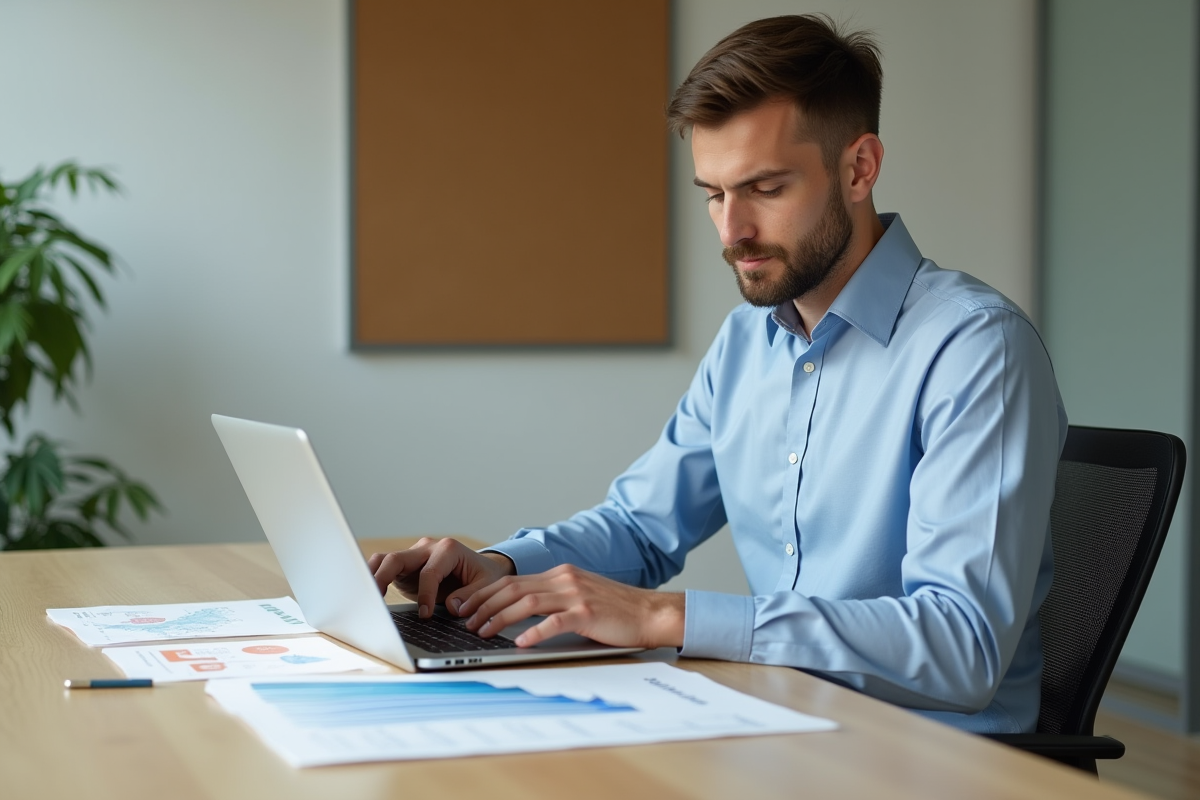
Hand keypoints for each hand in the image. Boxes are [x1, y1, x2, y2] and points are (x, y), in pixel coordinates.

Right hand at [367, 537, 514, 617]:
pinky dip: (374, 577)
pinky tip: (368, 595)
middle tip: (376, 601)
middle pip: (397, 558)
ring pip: (385, 559)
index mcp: (448, 549)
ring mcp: (414, 555)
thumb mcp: (486, 585)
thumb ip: (471, 595)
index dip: (425, 595)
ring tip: (364, 597)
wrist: (481, 569)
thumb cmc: (484, 576)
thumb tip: (452, 606)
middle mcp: (427, 548)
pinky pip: (384, 567)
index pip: (429, 572)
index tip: (425, 615)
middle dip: (384, 578)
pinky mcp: (405, 566)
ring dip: (372, 576)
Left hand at [458, 564, 684, 648]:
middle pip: (512, 588)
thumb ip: (553, 600)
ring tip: (482, 631)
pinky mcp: (587, 613)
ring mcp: (576, 594)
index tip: (465, 605)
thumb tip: (518, 614)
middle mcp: (564, 579)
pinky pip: (554, 622)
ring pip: (526, 602)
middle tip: (465, 620)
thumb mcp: (580, 597)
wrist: (651, 613)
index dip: (484, 593)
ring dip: (499, 618)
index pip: (512, 580)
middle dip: (483, 604)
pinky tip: (521, 643)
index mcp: (560, 575)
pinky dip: (534, 632)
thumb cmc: (616, 611)